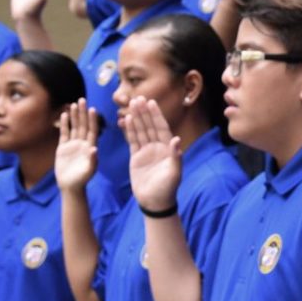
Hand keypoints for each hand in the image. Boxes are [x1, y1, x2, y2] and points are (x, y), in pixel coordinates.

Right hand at [56, 100, 100, 191]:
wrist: (70, 186)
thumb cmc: (81, 180)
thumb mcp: (88, 171)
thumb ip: (92, 160)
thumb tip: (94, 148)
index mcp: (90, 147)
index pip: (92, 130)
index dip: (92, 120)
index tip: (92, 109)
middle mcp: (83, 143)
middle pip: (83, 125)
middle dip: (82, 113)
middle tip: (82, 100)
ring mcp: (73, 144)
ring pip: (74, 127)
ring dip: (74, 116)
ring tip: (74, 103)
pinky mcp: (63, 147)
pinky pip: (64, 133)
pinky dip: (65, 124)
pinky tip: (65, 114)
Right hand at [124, 96, 183, 210]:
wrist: (154, 202)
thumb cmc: (167, 189)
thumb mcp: (174, 173)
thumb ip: (175, 156)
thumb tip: (176, 139)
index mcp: (168, 149)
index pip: (161, 128)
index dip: (156, 115)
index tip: (151, 102)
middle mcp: (158, 147)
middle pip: (150, 126)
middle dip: (144, 112)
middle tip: (137, 98)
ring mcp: (146, 151)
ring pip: (140, 131)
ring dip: (136, 118)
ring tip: (130, 104)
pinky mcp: (136, 157)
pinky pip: (132, 141)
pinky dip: (129, 131)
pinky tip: (124, 120)